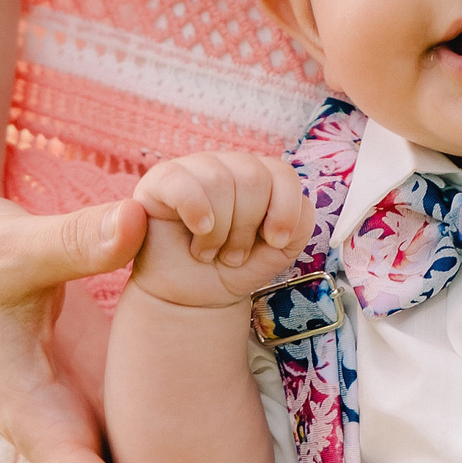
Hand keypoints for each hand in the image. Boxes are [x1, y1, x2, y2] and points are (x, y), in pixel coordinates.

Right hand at [129, 153, 313, 308]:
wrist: (194, 297)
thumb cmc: (234, 267)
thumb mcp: (279, 250)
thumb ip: (300, 223)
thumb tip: (299, 202)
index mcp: (259, 177)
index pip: (282, 173)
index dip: (284, 210)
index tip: (276, 241)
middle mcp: (228, 165)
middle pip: (253, 177)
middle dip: (247, 227)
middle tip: (234, 254)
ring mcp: (193, 168)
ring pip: (219, 180)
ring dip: (219, 231)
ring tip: (209, 251)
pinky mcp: (160, 181)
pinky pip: (181, 182)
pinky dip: (195, 210)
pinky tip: (198, 230)